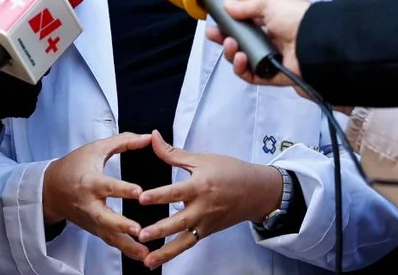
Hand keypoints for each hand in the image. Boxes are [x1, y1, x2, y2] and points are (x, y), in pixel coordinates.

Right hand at [42, 132, 153, 261]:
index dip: (122, 189)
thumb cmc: (74, 166)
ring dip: (127, 245)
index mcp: (90, 182)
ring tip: (145, 253)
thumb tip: (148, 137)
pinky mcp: (94, 229)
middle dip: (121, 225)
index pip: (107, 186)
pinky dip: (124, 250)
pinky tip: (141, 255)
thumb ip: (123, 141)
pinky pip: (110, 241)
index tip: (138, 192)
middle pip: (104, 217)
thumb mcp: (96, 149)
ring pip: (108, 235)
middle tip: (138, 230)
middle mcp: (89, 204)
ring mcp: (91, 220)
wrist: (50, 190)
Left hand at [137, 131, 283, 268]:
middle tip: (141, 235)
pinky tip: (157, 259)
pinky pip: (189, 244)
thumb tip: (153, 137)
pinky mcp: (207, 232)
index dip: (159, 195)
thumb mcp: (202, 159)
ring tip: (147, 260)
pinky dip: (174, 253)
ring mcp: (205, 223)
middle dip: (160, 230)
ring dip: (165, 252)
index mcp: (199, 186)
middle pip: (179, 221)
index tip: (142, 198)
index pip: (176, 192)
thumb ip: (173, 153)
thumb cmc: (230, 171)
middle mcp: (202, 208)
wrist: (256, 191)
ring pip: (183, 240)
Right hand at [206, 0, 308, 92]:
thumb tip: (227, 5)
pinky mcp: (273, 75)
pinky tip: (241, 59)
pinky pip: (252, 75)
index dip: (229, 24)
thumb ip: (245, 6)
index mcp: (272, 19)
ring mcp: (272, 57)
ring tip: (233, 46)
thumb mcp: (268, 2)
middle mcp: (272, 38)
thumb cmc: (297, 17)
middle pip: (241, 43)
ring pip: (244, 60)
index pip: (245, 23)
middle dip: (225, 39)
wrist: (315, 40)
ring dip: (233, 53)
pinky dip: (242, 69)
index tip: (216, 23)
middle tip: (216, 35)